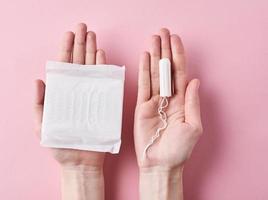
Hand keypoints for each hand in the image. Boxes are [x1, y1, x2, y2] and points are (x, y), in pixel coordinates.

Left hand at [34, 23, 105, 169]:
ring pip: (91, 68)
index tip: (70, 33)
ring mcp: (90, 95)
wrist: (80, 162)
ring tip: (93, 36)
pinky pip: (104, 82)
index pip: (63, 66)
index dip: (66, 48)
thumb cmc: (60, 145)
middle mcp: (76, 91)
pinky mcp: (102, 102)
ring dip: (92, 51)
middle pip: (78, 62)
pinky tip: (102, 55)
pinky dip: (103, 68)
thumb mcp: (43, 125)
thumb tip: (38, 80)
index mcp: (61, 93)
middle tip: (84, 27)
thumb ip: (39, 104)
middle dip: (81, 43)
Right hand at [134, 28, 202, 170]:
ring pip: (154, 74)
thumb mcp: (193, 126)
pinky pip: (143, 86)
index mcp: (182, 101)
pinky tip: (144, 57)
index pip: (180, 73)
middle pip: (166, 69)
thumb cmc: (179, 149)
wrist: (160, 164)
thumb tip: (195, 80)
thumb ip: (192, 102)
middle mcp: (168, 98)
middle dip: (165, 50)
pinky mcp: (141, 107)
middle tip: (162, 32)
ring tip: (152, 38)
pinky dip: (143, 71)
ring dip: (153, 56)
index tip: (176, 39)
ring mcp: (154, 101)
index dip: (178, 55)